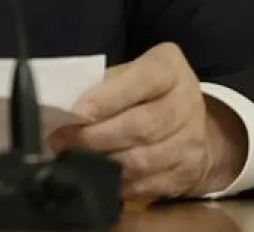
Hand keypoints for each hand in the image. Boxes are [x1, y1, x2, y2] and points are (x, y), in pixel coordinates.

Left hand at [48, 43, 246, 199]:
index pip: (142, 80)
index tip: (76, 113)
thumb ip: (101, 86)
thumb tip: (62, 108)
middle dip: (95, 137)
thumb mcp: (127, 74)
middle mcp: (187, 103)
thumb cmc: (143, 92)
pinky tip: (97, 179)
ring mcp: (192, 141)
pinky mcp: (189, 173)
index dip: (108, 98)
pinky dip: (119, 184)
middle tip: (61, 141)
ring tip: (74, 161)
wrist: (191, 123)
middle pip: (141, 126)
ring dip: (103, 164)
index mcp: (169, 68)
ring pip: (143, 160)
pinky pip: (149, 185)